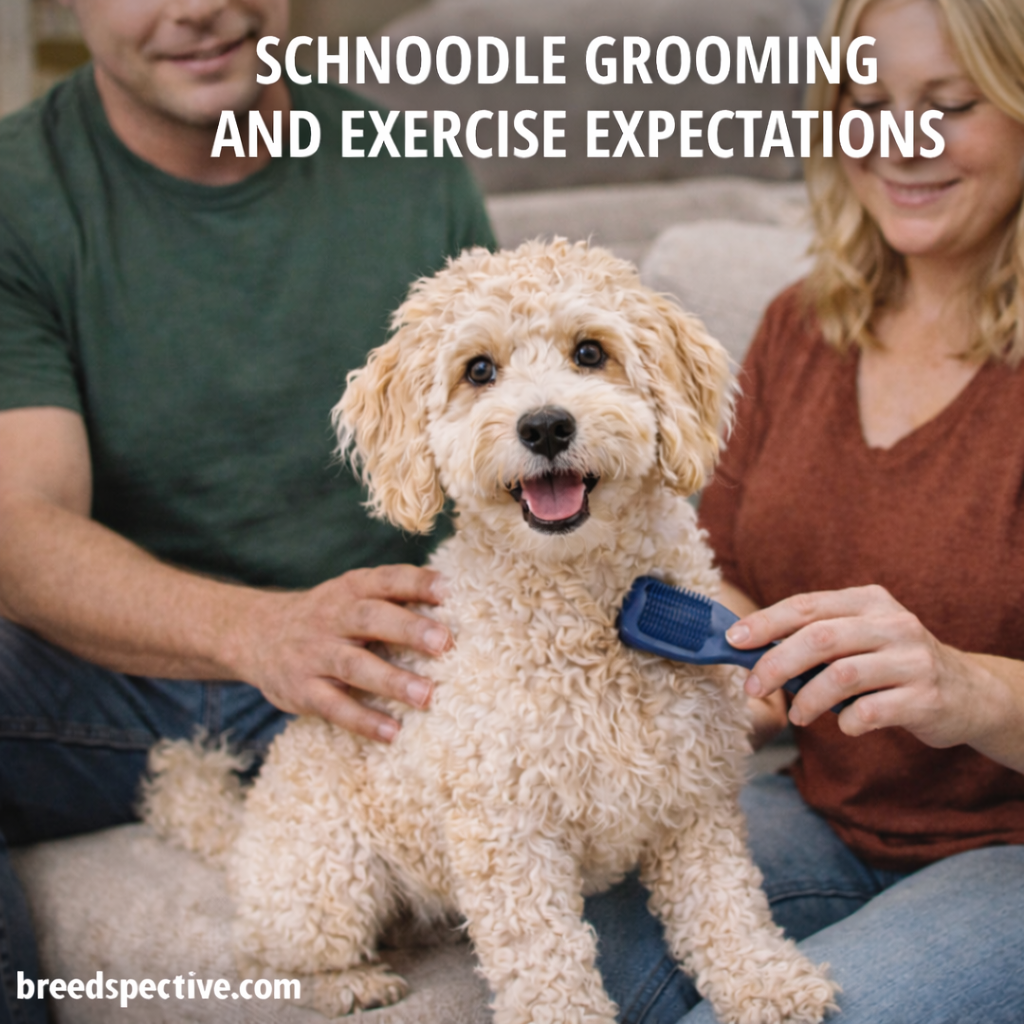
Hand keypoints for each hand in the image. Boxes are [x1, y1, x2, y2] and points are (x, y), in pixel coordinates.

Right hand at [229, 565, 450, 742]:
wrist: (255, 635)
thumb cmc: (328, 616)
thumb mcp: (351, 595)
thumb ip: (394, 595)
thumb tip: (455, 597)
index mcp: (350, 589)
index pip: (385, 579)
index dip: (416, 582)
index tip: (447, 590)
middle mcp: (331, 617)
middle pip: (370, 619)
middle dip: (408, 629)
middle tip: (444, 642)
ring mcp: (314, 654)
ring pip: (354, 666)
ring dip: (391, 680)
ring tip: (427, 696)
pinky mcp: (302, 690)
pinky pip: (334, 707)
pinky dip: (363, 721)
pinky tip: (392, 732)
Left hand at [726, 585, 982, 748]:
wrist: (968, 692)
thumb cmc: (893, 663)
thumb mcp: (861, 636)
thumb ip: (816, 636)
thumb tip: (749, 648)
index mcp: (868, 601)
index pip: (807, 606)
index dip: (766, 622)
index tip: (734, 640)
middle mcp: (893, 623)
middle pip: (820, 638)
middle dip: (777, 663)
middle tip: (753, 688)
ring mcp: (912, 659)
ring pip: (842, 675)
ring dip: (808, 699)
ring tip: (798, 715)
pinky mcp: (926, 697)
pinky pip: (872, 711)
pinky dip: (849, 722)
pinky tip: (846, 726)